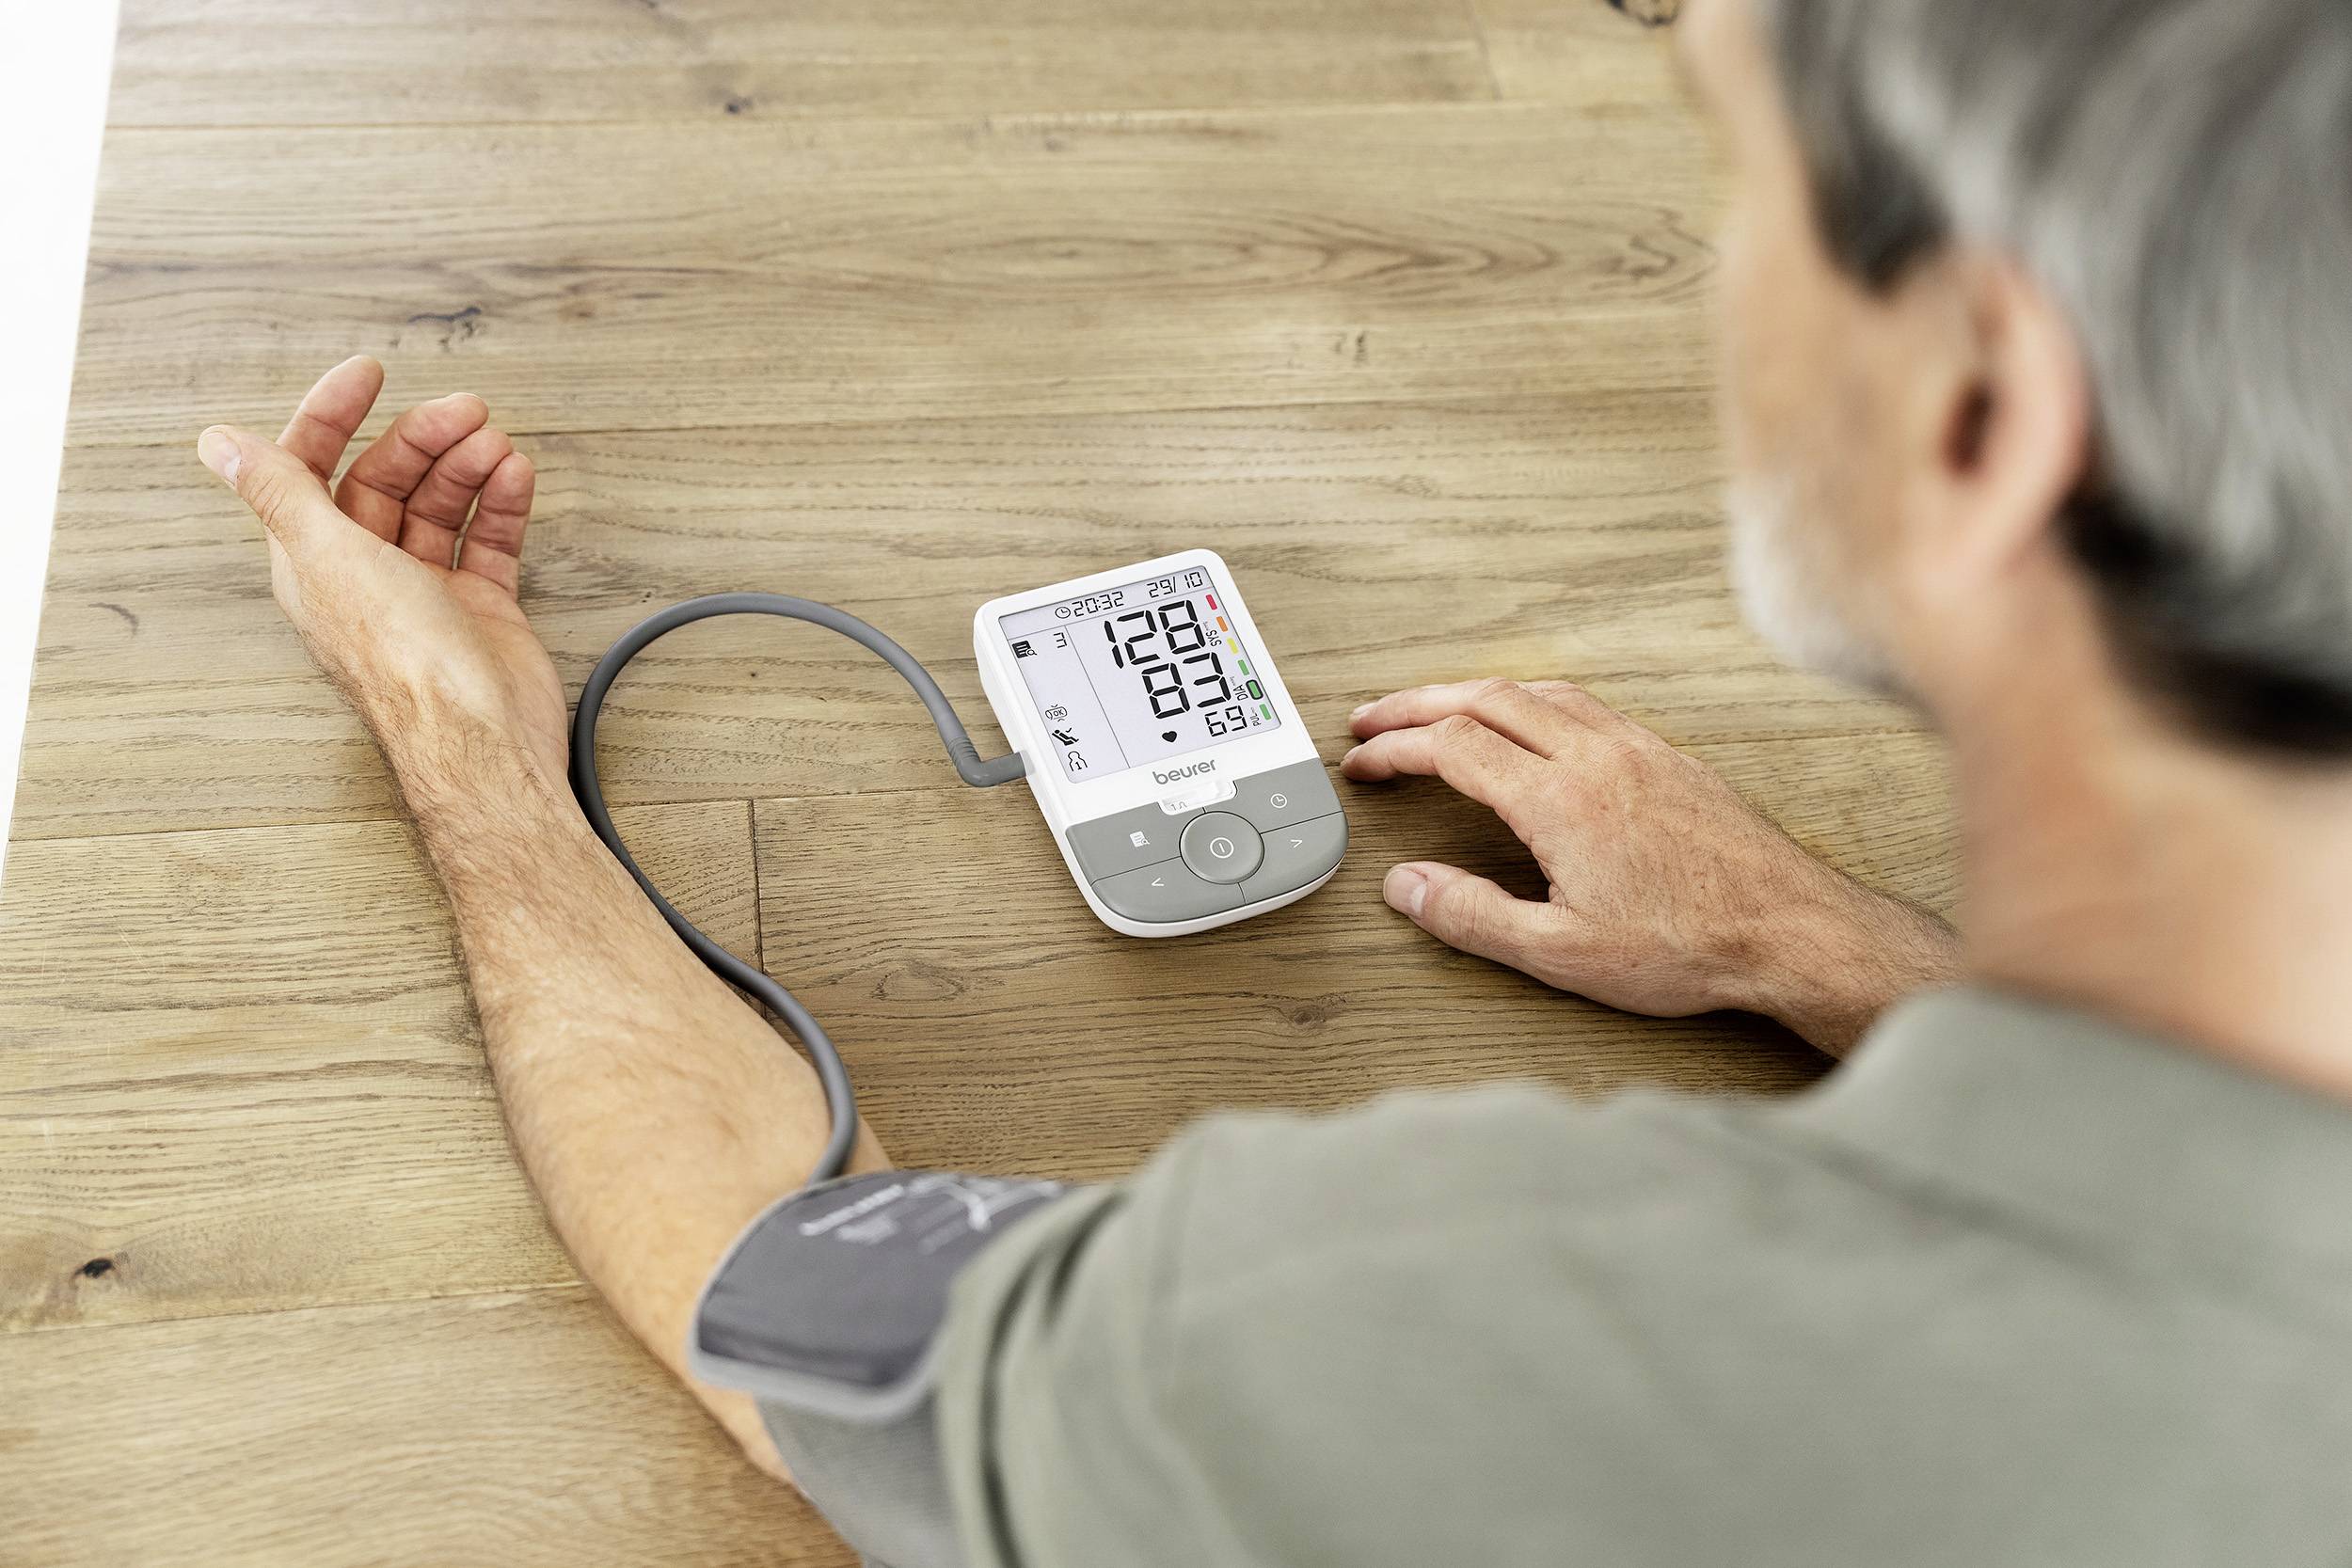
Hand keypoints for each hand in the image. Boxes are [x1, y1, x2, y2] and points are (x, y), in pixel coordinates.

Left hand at [197, 357, 567, 786]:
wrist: (484, 740)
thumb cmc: (407, 667)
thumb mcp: (328, 560)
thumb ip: (278, 493)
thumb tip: (218, 443)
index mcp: (315, 563)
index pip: (311, 468)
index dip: (333, 415)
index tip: (369, 374)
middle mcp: (367, 575)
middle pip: (386, 481)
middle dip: (424, 439)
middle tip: (465, 412)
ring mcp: (427, 592)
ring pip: (441, 505)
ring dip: (467, 467)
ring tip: (496, 447)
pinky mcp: (480, 607)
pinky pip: (488, 539)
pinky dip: (502, 504)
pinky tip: (515, 478)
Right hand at [1342, 679, 1960, 1053]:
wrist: (1790, 929)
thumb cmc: (1691, 946)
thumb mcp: (1562, 954)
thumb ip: (1474, 917)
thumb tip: (1409, 886)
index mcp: (1559, 800)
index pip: (1451, 746)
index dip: (1395, 748)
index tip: (1363, 762)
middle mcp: (1596, 757)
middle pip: (1484, 698)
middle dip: (1417, 703)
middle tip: (1374, 719)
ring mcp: (1636, 749)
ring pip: (1537, 690)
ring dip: (1473, 692)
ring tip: (1438, 711)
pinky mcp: (1668, 756)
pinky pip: (1582, 703)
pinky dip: (1530, 699)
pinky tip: (1530, 722)